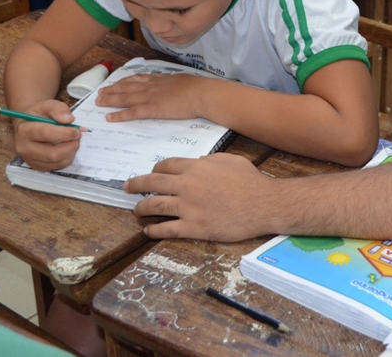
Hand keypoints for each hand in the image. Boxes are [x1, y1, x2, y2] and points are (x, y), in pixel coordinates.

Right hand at [12, 99, 84, 171]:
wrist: (29, 125)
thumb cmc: (39, 114)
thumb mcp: (47, 105)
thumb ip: (58, 108)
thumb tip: (69, 119)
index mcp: (24, 130)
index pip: (45, 134)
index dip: (64, 133)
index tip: (77, 131)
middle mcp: (24, 147)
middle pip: (51, 153)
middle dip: (70, 146)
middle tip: (78, 137)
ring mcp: (30, 159)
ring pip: (56, 162)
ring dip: (70, 152)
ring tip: (73, 141)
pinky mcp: (37, 166)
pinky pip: (57, 167)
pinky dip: (67, 158)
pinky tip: (67, 148)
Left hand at [93, 73, 203, 121]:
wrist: (201, 93)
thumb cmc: (197, 88)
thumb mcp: (181, 79)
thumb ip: (170, 80)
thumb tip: (164, 78)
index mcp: (159, 79)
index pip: (137, 79)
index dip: (124, 81)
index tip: (115, 83)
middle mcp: (151, 86)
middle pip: (126, 87)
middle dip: (112, 90)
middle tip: (100, 92)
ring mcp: (150, 97)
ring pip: (125, 98)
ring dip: (110, 100)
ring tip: (99, 102)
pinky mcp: (152, 109)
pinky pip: (131, 112)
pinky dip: (119, 115)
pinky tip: (109, 117)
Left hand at [126, 154, 273, 239]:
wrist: (264, 205)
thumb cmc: (251, 182)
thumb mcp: (230, 161)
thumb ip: (210, 160)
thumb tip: (197, 163)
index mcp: (196, 167)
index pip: (166, 166)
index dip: (155, 169)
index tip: (152, 173)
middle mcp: (187, 185)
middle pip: (152, 183)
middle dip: (135, 184)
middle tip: (127, 187)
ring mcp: (188, 208)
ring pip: (154, 206)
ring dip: (140, 208)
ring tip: (135, 211)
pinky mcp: (193, 227)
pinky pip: (166, 229)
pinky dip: (153, 230)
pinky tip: (148, 231)